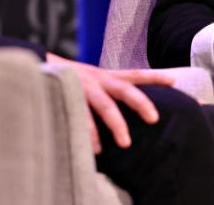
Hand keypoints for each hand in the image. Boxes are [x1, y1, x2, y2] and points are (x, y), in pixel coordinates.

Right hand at [46, 53, 174, 153]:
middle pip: (127, 90)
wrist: (39, 65)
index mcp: (108, 76)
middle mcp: (100, 79)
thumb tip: (128, 102)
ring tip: (125, 143)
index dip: (155, 77)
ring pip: (106, 107)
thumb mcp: (94, 80)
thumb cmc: (72, 80)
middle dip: (142, 103)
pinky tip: (96, 149)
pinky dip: (89, 134)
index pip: (136, 74)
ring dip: (116, 125)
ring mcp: (85, 87)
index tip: (174, 81)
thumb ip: (109, 90)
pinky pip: (81, 117)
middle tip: (155, 119)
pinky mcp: (70, 96)